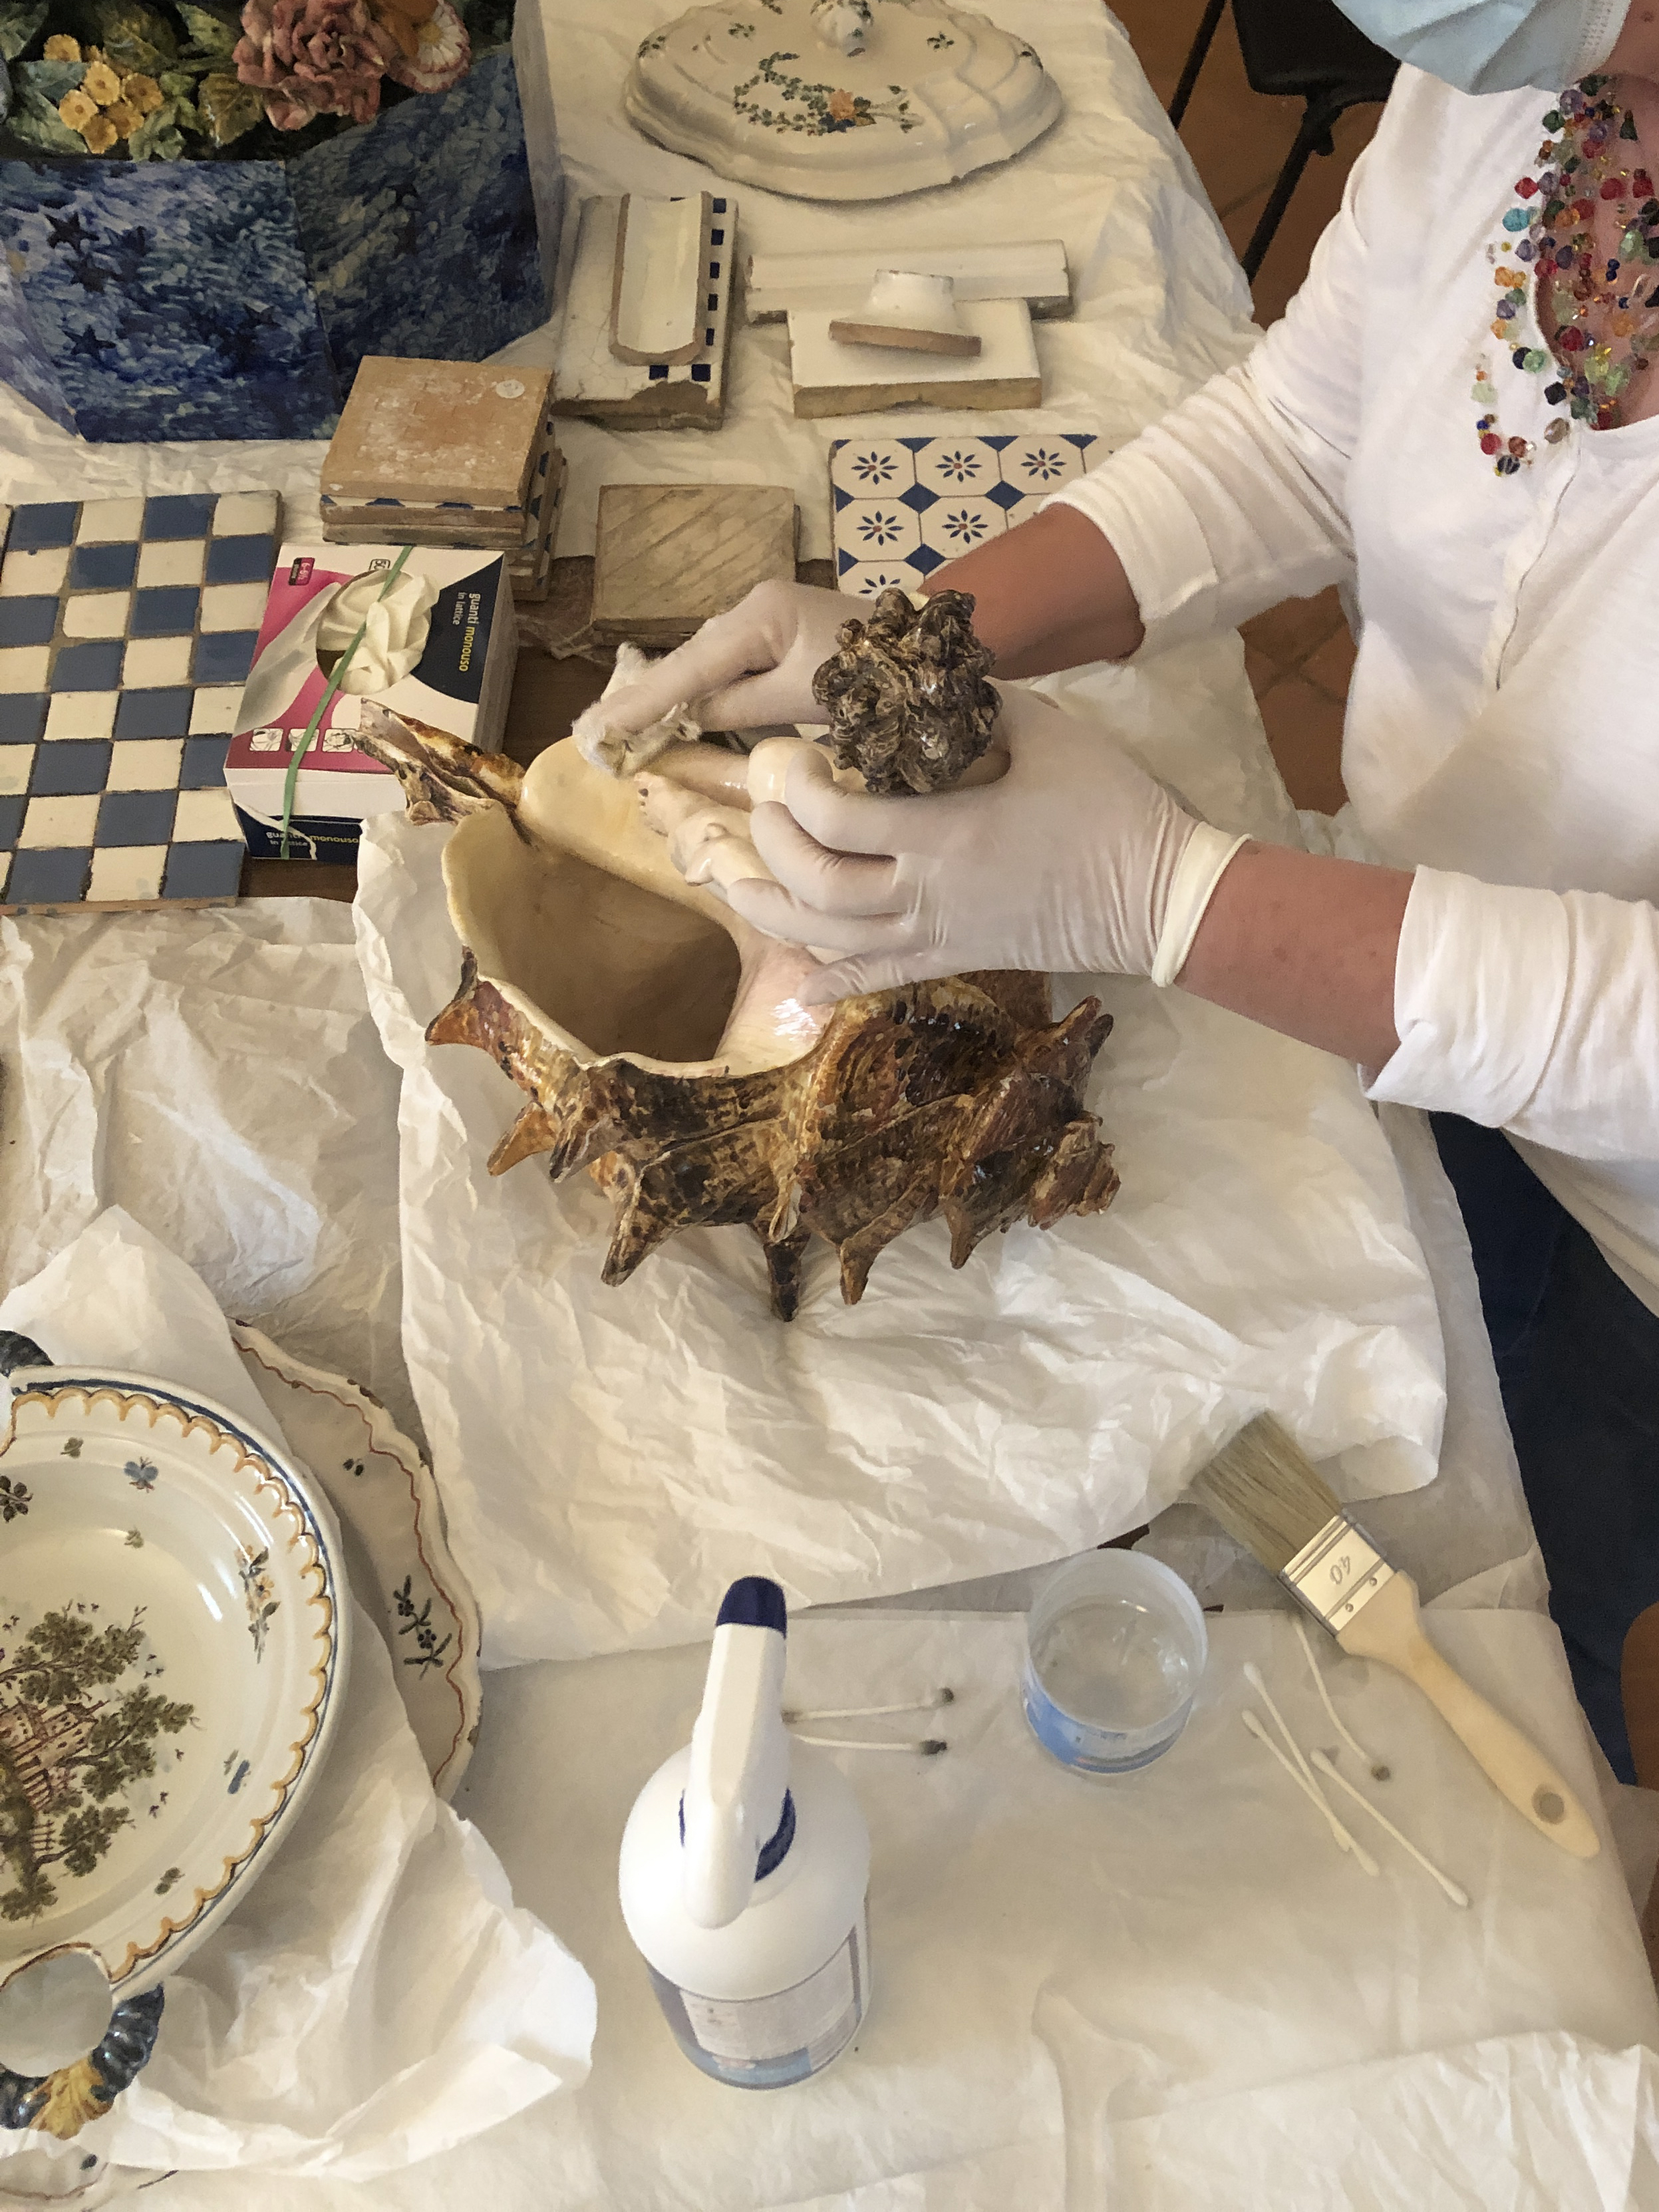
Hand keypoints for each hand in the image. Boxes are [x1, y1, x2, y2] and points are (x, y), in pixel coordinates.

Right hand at [586, 582, 859, 748]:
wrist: (934, 655)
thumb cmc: (881, 677)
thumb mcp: (806, 699)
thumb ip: (741, 707)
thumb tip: (687, 719)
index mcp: (761, 615)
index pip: (688, 667)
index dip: (642, 703)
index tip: (597, 729)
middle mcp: (756, 606)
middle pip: (691, 660)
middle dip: (646, 697)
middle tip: (595, 731)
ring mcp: (769, 616)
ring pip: (709, 663)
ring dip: (671, 695)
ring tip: (622, 726)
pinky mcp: (783, 633)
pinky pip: (731, 665)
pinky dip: (703, 690)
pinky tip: (677, 712)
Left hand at [726, 689, 1201, 999]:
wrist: (1161, 895)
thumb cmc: (1112, 806)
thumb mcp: (1047, 732)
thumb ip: (979, 704)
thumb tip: (930, 675)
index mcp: (946, 832)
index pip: (836, 820)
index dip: (796, 794)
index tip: (791, 763)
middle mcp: (929, 893)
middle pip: (817, 884)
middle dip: (772, 849)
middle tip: (760, 814)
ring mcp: (940, 935)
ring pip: (832, 939)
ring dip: (775, 913)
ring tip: (736, 887)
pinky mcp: (957, 959)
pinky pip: (883, 980)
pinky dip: (835, 985)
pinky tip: (800, 990)